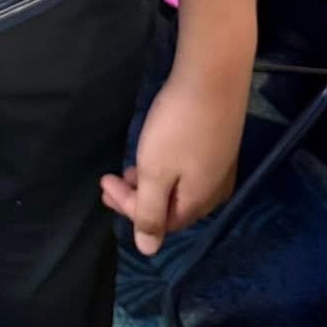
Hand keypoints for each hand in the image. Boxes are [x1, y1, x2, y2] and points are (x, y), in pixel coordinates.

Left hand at [100, 57, 252, 255]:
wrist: (213, 75)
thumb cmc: (179, 126)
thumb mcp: (156, 172)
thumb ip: (150, 213)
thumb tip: (148, 252)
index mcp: (200, 202)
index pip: (161, 223)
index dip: (130, 209)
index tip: (105, 184)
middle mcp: (216, 190)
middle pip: (172, 207)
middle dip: (137, 198)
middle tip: (109, 182)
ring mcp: (221, 165)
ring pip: (180, 187)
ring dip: (149, 182)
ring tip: (126, 168)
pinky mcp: (220, 143)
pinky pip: (189, 169)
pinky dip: (166, 168)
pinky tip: (153, 153)